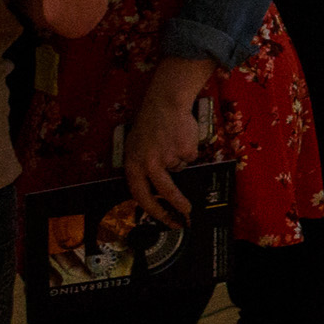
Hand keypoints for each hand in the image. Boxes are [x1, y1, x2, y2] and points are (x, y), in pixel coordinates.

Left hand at [121, 84, 203, 225]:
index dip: (154, 211)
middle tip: (187, 212)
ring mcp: (168, 157)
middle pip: (166, 191)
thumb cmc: (150, 125)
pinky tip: (181, 136)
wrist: (165, 103)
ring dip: (179, 157)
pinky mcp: (185, 150)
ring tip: (174, 141)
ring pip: (179, 168)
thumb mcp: (137, 147)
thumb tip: (155, 188)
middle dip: (178, 204)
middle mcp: (149, 164)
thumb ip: (142, 166)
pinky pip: (189, 157)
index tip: (166, 220)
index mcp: (133, 165)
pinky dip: (188, 149)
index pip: (141, 195)